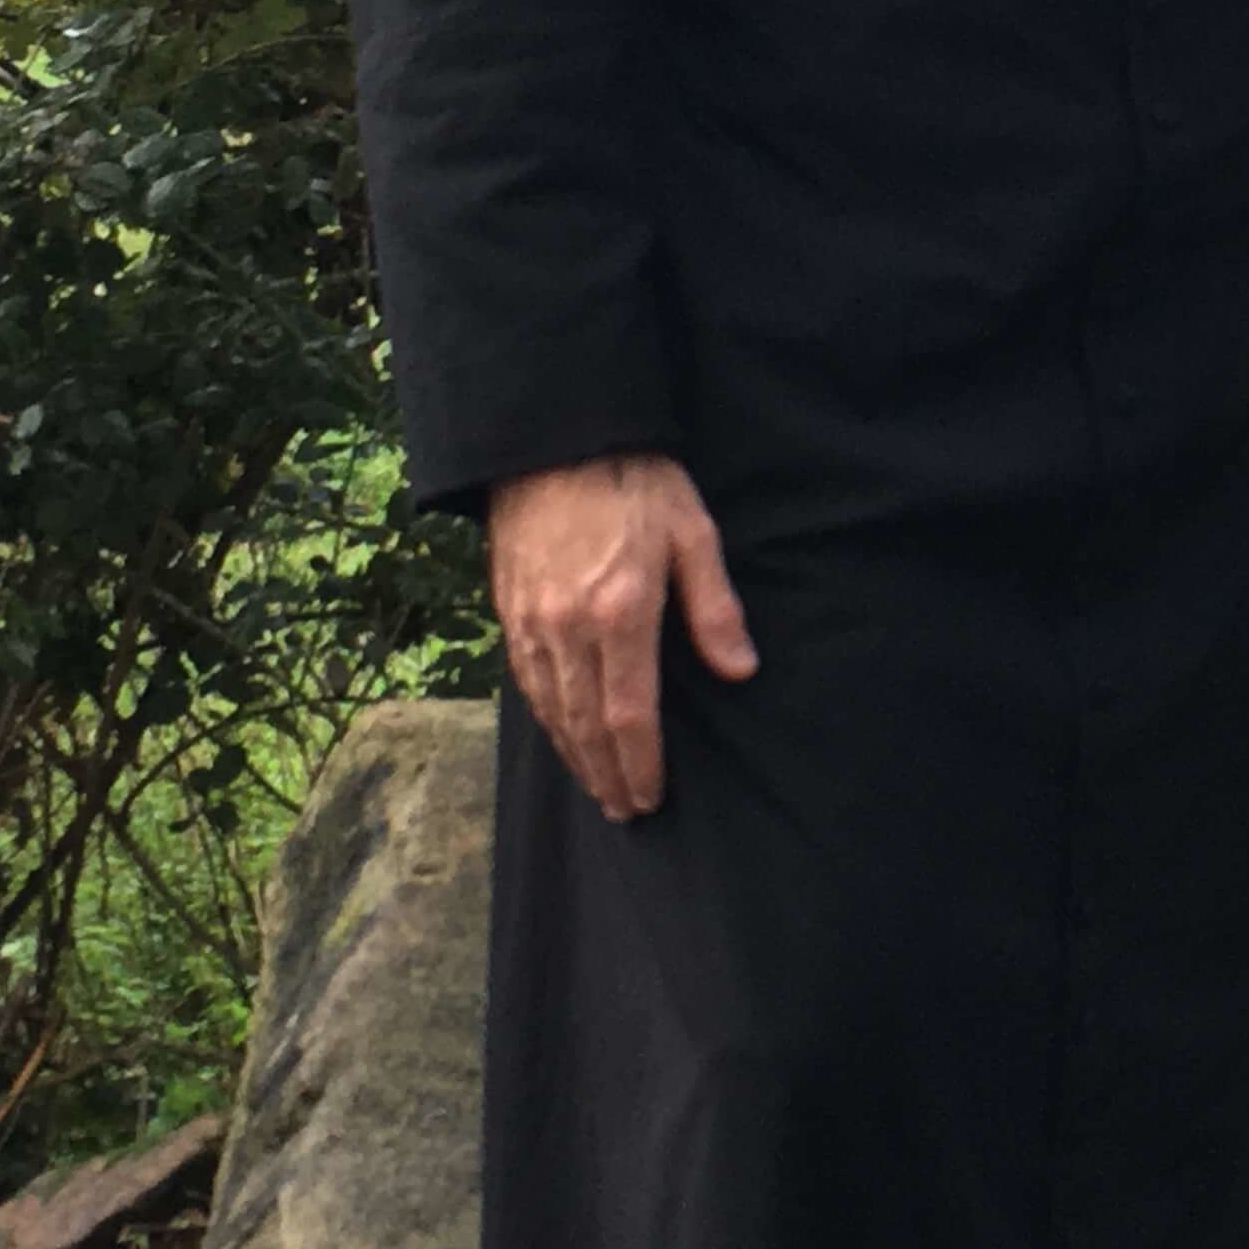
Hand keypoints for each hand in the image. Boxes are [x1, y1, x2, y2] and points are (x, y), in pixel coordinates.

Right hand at [488, 452, 755, 823]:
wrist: (551, 436)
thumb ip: (714, 607)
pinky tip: (560, 733)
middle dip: (606, 773)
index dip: (640, 763)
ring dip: (574, 755)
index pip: (629, 714)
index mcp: (620, 612)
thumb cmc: (634, 479)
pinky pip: (526, 679)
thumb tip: (739, 670)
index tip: (651, 797)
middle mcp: (568, 627)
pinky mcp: (509, 608)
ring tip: (596, 787)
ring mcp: (532, 620)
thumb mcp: (693, 533)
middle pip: (585, 724)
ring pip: (551, 708)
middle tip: (624, 811)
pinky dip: (546, 717)